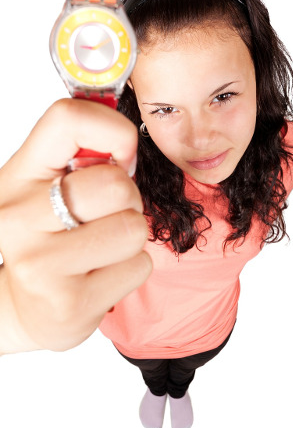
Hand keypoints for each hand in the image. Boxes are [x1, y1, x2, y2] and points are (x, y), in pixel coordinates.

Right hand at [0, 99, 151, 353]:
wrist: (29, 308)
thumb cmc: (50, 239)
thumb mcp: (49, 189)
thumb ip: (82, 157)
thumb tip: (127, 142)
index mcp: (17, 176)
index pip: (68, 120)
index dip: (113, 130)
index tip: (120, 157)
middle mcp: (19, 217)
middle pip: (115, 184)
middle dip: (128, 199)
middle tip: (107, 215)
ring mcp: (40, 264)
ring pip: (133, 228)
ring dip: (131, 236)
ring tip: (103, 246)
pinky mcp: (70, 303)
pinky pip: (139, 266)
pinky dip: (132, 268)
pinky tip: (101, 274)